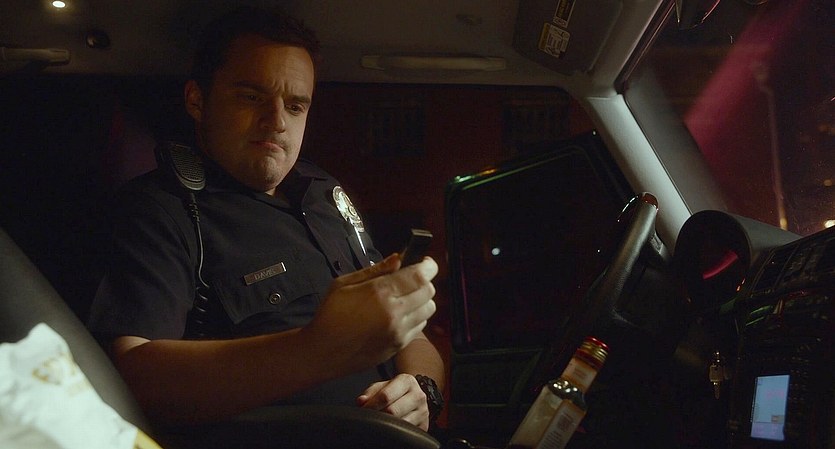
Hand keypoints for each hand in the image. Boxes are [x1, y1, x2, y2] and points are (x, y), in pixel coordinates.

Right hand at [303, 254, 437, 372]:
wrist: (322, 352)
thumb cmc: (329, 315)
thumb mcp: (343, 284)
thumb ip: (374, 270)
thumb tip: (398, 259)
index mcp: (380, 293)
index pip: (420, 276)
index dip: (428, 266)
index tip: (425, 262)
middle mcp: (394, 313)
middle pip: (429, 291)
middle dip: (424, 281)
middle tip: (411, 278)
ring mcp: (399, 331)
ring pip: (429, 309)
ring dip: (422, 299)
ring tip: (406, 297)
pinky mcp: (399, 345)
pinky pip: (421, 326)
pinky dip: (417, 317)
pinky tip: (400, 314)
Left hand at [357, 373, 429, 430]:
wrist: (412, 398)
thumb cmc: (393, 392)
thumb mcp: (381, 387)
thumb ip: (370, 393)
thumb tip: (361, 402)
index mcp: (407, 381)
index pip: (386, 396)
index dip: (371, 405)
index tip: (363, 410)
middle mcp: (418, 395)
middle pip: (393, 411)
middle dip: (379, 416)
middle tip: (371, 418)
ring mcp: (423, 411)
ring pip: (400, 424)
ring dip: (387, 425)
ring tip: (381, 422)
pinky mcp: (424, 425)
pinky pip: (406, 432)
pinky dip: (396, 432)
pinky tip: (391, 428)